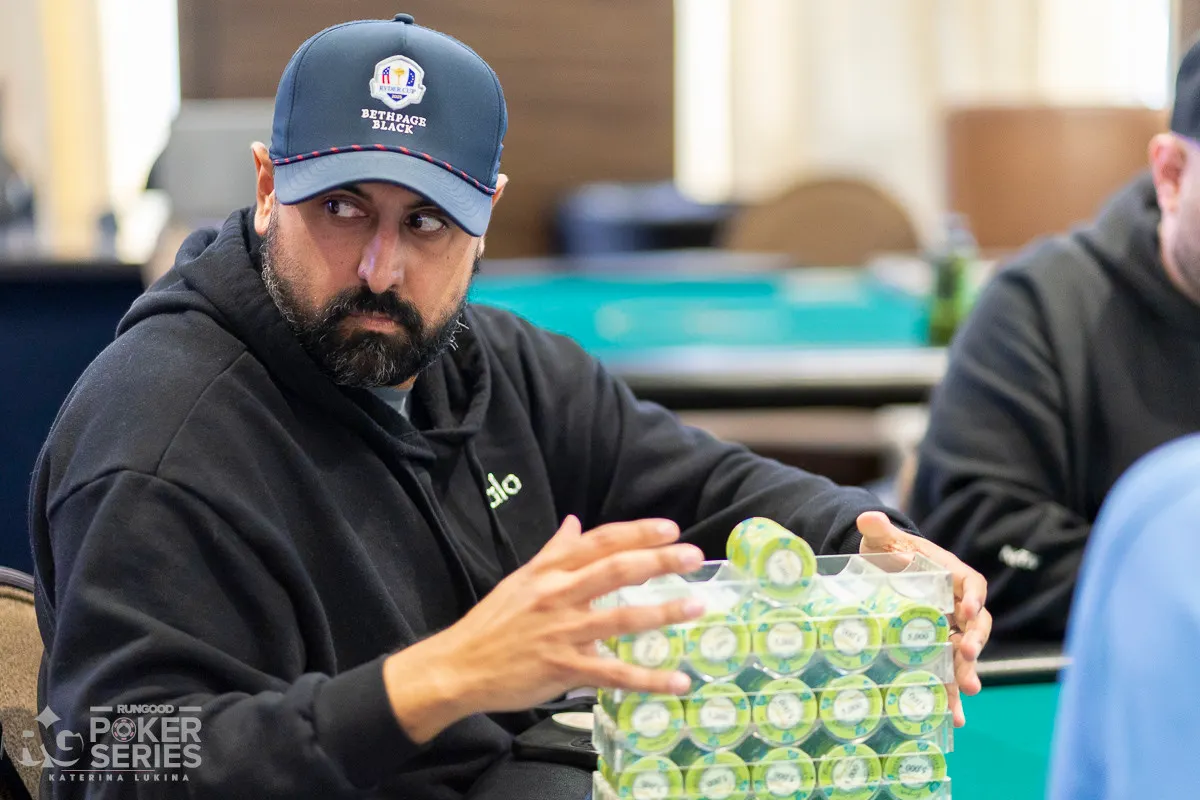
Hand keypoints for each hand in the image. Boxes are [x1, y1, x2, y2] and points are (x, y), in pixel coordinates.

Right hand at [383, 515, 705, 742]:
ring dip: (663, 612)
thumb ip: (553, 552)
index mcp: (550, 571)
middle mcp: (559, 595)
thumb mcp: (521, 579)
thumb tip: (575, 523)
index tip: (670, 529)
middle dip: (659, 561)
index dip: (637, 533)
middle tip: (695, 557)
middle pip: (616, 570)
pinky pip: (614, 674)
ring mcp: (563, 633)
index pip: (600, 543)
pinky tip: (677, 681)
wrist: (459, 666)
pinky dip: (649, 680)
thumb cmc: (493, 623)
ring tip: (697, 606)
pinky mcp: (564, 669)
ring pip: (621, 618)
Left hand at [856, 511, 990, 726]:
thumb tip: (868, 518)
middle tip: (967, 654)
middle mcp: (956, 605)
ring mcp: (949, 630)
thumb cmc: (888, 552)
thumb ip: (878, 530)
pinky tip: (951, 716)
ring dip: (968, 671)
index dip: (972, 597)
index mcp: (950, 575)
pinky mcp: (936, 650)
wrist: (881, 571)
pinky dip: (951, 693)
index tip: (966, 609)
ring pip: (966, 653)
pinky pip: (948, 672)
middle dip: (975, 640)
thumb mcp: (882, 540)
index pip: (971, 584)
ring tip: (968, 691)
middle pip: (976, 623)